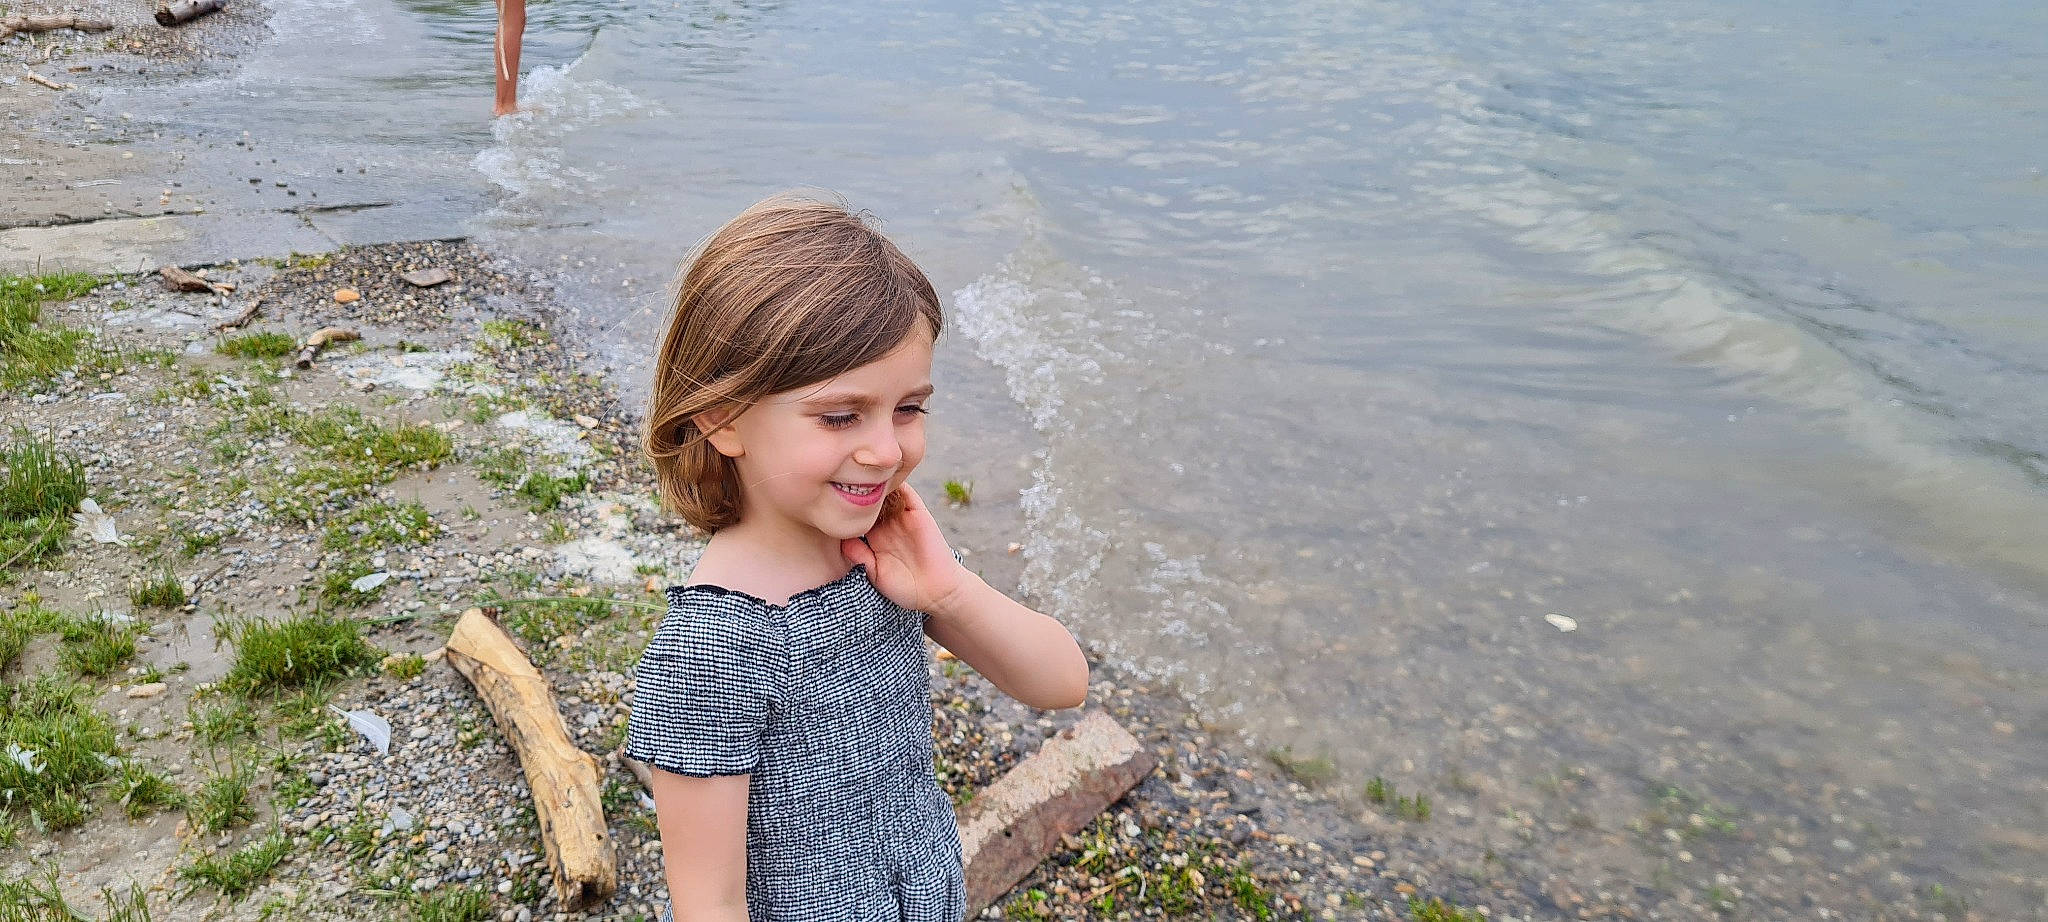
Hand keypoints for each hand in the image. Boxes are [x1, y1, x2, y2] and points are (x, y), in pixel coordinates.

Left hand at [840, 484, 970, 614]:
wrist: (936, 592)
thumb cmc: (904, 588)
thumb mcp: (875, 574)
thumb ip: (859, 556)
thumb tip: (841, 540)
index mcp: (873, 537)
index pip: (855, 515)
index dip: (843, 505)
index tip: (826, 496)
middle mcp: (887, 523)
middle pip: (869, 498)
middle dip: (856, 486)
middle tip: (840, 476)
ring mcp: (902, 516)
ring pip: (886, 491)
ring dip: (875, 481)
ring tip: (859, 471)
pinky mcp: (918, 512)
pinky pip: (907, 493)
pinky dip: (897, 483)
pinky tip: (883, 477)